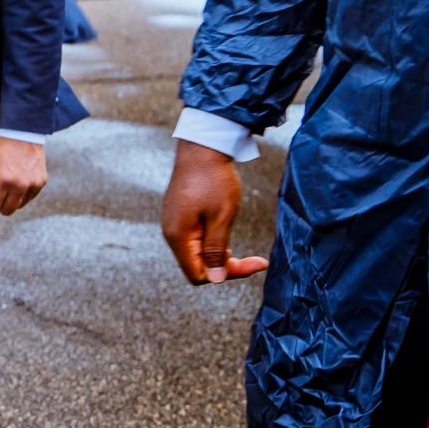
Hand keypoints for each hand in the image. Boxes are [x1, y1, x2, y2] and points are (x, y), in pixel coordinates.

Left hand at [0, 136, 47, 215]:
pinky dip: (24, 195)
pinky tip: (19, 186)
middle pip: (9, 209)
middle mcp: (20, 185)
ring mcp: (33, 184)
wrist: (24, 134)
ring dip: (13, 202)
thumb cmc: (3, 147)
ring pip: (21, 205)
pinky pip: (31, 196)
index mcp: (3, 180)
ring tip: (8, 191)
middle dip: (0, 208)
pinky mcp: (42, 182)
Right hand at [160, 139, 266, 284]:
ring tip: (240, 244)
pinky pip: (194, 239)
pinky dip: (212, 241)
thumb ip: (216, 250)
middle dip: (226, 265)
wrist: (202, 148)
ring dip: (220, 253)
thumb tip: (215, 279)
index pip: (198, 274)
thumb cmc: (213, 181)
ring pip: (197, 253)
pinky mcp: (180, 215)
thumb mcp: (221, 217)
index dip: (225, 275)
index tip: (253, 263)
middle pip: (197, 265)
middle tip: (257, 260)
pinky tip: (224, 231)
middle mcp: (171, 232)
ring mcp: (174, 222)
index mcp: (178, 236)